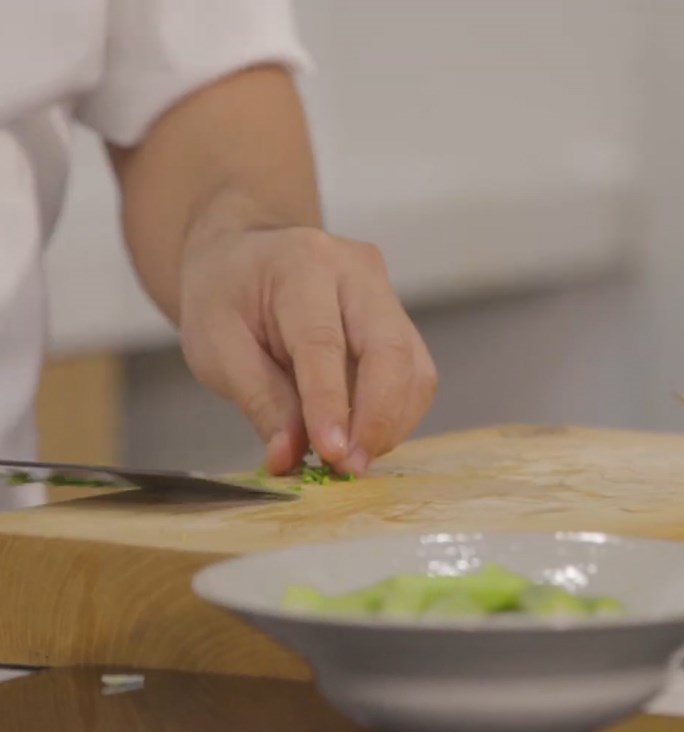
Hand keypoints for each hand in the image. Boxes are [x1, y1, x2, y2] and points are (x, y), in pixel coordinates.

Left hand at [178, 226, 436, 475]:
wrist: (244, 258)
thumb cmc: (224, 296)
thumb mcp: (216, 346)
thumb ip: (259, 400)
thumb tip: (290, 456)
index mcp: (301, 264)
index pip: (323, 342)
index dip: (331, 404)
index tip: (331, 454)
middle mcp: (356, 271)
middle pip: (389, 349)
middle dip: (378, 418)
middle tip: (350, 468)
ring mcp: (385, 293)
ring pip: (413, 367)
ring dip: (390, 423)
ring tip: (350, 457)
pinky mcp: (398, 319)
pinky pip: (413, 374)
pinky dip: (394, 414)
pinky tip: (362, 434)